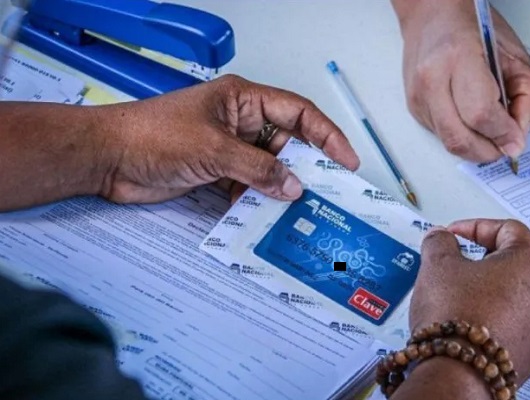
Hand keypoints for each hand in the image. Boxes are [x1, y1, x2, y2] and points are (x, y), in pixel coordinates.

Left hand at [97, 74, 359, 203]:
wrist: (109, 159)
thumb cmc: (154, 136)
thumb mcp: (213, 149)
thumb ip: (257, 168)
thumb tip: (294, 187)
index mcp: (243, 100)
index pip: (298, 113)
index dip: (327, 135)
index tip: (347, 160)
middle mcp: (240, 121)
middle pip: (287, 143)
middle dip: (305, 168)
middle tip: (327, 194)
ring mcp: (228, 148)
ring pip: (268, 168)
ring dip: (279, 188)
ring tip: (298, 212)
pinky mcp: (216, 171)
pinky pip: (248, 185)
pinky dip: (256, 200)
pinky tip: (264, 217)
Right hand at [392, 0, 529, 161]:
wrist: (432, 17)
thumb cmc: (474, 28)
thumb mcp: (516, 56)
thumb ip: (529, 97)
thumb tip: (518, 137)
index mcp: (458, 58)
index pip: (480, 114)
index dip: (503, 133)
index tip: (517, 139)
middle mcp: (431, 80)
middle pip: (459, 137)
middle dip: (488, 150)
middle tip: (505, 145)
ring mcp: (418, 97)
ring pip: (449, 143)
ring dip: (476, 147)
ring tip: (491, 133)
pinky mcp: (414, 109)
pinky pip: (441, 137)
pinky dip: (462, 138)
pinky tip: (472, 122)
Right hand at [408, 219, 529, 383]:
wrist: (458, 372)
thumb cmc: (456, 317)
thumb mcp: (437, 266)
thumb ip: (439, 242)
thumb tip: (441, 237)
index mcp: (528, 263)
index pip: (508, 229)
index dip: (476, 226)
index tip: (454, 234)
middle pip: (515, 263)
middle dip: (482, 259)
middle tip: (456, 264)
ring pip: (515, 295)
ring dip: (488, 290)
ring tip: (458, 296)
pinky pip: (514, 323)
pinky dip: (493, 317)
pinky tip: (467, 322)